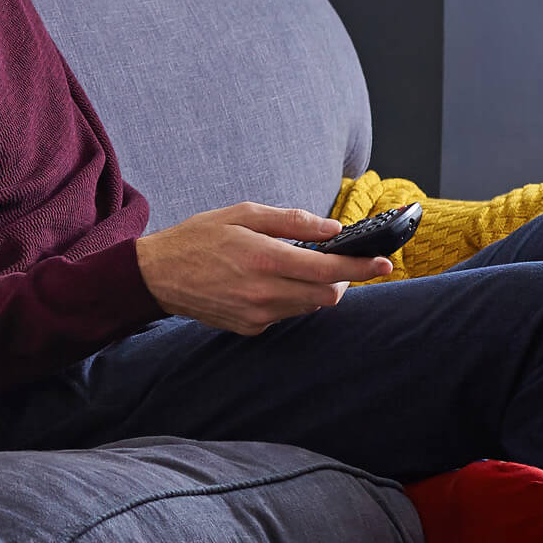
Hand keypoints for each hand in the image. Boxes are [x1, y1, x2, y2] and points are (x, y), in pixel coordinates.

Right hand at [133, 202, 390, 334]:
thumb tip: (332, 228)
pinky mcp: (251, 328)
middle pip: (328, 295)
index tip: (385, 263)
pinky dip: (290, 298)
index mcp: (265, 259)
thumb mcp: (243, 214)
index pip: (328, 269)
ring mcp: (258, 315)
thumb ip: (291, 221)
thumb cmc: (199, 237)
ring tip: (296, 267)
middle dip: (342, 278)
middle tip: (341, 261)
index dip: (361, 267)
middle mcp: (265, 292)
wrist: (157, 275)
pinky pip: (286, 314)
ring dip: (316, 288)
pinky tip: (269, 282)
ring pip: (309, 306)